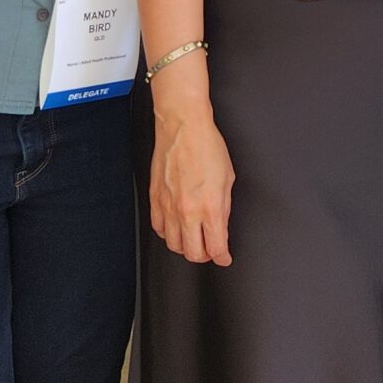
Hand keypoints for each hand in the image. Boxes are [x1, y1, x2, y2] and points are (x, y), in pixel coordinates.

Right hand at [150, 106, 236, 264]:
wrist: (182, 126)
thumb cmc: (207, 146)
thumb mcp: (228, 178)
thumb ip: (224, 207)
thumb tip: (221, 227)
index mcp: (209, 207)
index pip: (215, 247)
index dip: (222, 257)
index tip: (225, 256)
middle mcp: (186, 211)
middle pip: (193, 253)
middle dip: (205, 256)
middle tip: (211, 249)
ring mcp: (168, 207)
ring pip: (173, 244)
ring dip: (186, 247)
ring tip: (194, 240)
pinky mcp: (155, 199)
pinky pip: (158, 228)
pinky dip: (168, 233)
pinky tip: (176, 228)